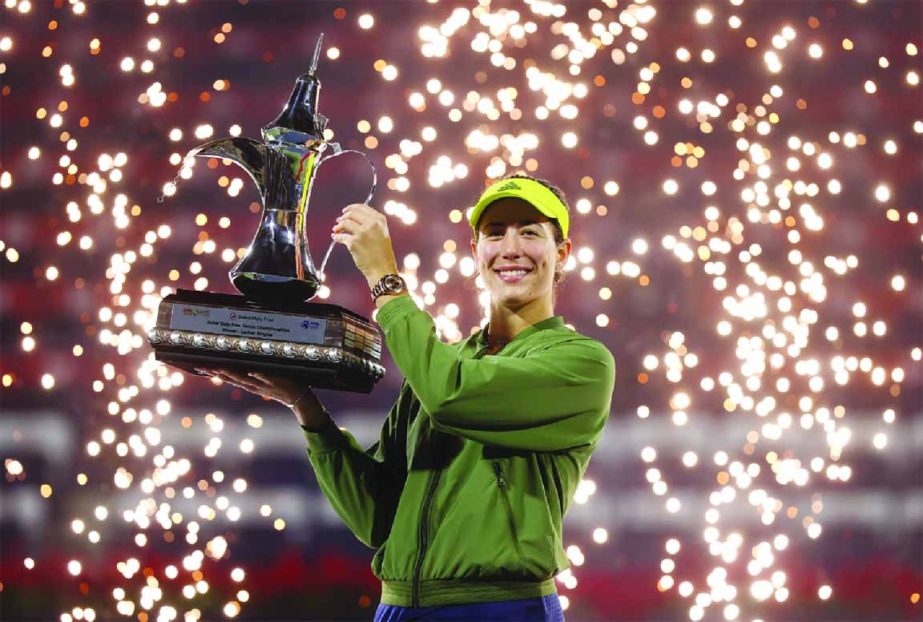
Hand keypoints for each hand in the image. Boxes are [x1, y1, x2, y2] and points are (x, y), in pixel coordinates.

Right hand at [196, 368, 330, 430]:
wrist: (300, 400)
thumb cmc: (284, 388)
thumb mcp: (266, 382)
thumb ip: (256, 375)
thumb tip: (246, 365)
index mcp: (252, 385)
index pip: (230, 378)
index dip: (215, 372)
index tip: (201, 367)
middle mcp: (255, 386)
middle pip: (233, 379)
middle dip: (217, 372)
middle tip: (202, 367)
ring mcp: (266, 384)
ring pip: (246, 379)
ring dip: (233, 374)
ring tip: (220, 369)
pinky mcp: (278, 382)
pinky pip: (268, 378)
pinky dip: (260, 375)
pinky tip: (252, 371)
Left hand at [331, 203, 399, 286]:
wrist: (382, 268)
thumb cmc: (382, 253)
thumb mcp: (382, 233)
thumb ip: (372, 223)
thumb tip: (352, 217)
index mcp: (380, 220)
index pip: (362, 207)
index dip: (351, 208)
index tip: (345, 211)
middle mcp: (372, 224)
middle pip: (352, 213)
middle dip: (343, 216)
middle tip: (339, 221)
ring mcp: (362, 233)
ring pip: (345, 223)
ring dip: (338, 226)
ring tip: (336, 229)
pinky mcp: (354, 243)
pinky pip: (341, 236)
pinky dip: (337, 236)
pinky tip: (335, 237)